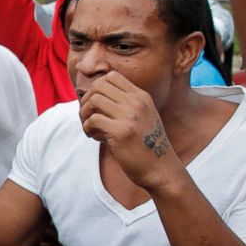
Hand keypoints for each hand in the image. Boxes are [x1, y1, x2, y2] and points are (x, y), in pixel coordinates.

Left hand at [78, 71, 185, 190]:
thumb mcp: (140, 118)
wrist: (161, 169)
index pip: (111, 76)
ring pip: (94, 100)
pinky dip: (87, 128)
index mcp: (142, 97)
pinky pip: (92, 120)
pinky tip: (94, 137)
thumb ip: (123, 105)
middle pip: (99, 85)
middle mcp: (137, 102)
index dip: (96, 89)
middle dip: (86, 100)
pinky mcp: (121, 132)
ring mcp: (130, 116)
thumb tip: (91, 97)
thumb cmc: (145, 146)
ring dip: (84, 114)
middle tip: (87, 117)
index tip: (95, 105)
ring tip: (90, 128)